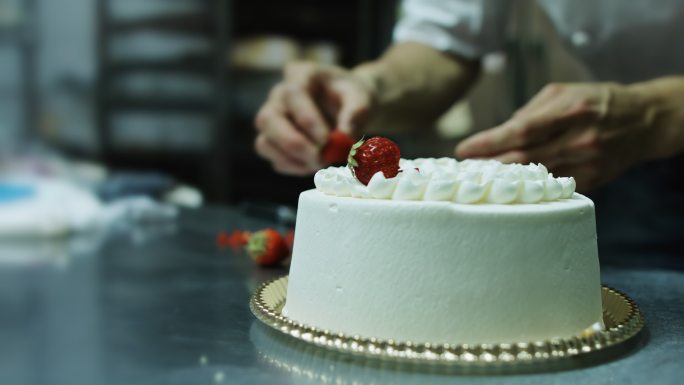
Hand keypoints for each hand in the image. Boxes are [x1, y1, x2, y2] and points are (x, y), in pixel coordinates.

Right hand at [254, 61, 373, 174]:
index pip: (294, 94)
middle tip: (320, 159)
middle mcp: (278, 95)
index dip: (308, 120)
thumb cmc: (352, 97)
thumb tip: (342, 139)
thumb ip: (355, 114)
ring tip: (321, 163)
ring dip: (293, 160)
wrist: (348, 106)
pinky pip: (274, 160)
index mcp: (300, 74)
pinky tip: (315, 164)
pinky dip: (295, 168)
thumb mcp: (362, 98)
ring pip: (265, 143)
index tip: (327, 141)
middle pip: (268, 119)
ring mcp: (272, 119)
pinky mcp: (273, 141)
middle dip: (294, 144)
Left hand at [455, 82, 661, 190]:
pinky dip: (528, 188)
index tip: (463, 150)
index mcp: (570, 110)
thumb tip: (502, 131)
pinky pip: (552, 187)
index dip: (489, 142)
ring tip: (478, 180)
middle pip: (524, 158)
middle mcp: (579, 138)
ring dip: (504, 180)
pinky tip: (509, 189)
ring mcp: (586, 163)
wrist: (643, 121)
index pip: (521, 130)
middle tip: (463, 170)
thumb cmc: (595, 101)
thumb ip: (531, 110)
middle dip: (489, 165)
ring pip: (536, 178)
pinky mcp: (591, 180)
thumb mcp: (564, 91)